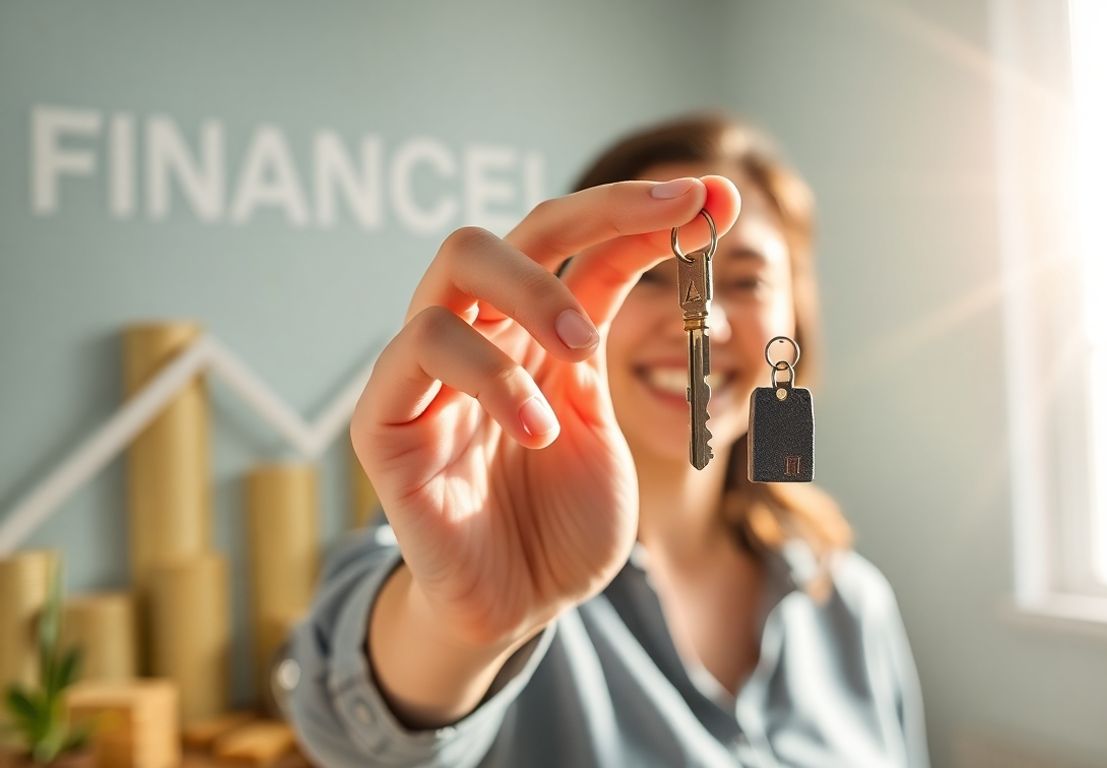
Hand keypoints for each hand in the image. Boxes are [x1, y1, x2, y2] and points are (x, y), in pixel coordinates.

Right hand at [352, 176, 741, 650]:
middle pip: (512, 226)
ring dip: (538, 297)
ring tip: (581, 362)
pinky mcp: (386, 421)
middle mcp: (478, 338)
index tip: (717, 197)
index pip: (578, 245)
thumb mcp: (606, 423)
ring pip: (457, 266)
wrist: (517, 611)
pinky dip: (492, 378)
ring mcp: (426, 374)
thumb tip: (661, 249)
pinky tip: (536, 433)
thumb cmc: (564, 526)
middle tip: (668, 228)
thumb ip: (613, 344)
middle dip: (598, 211)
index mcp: (532, 337)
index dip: (643, 211)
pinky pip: (420, 350)